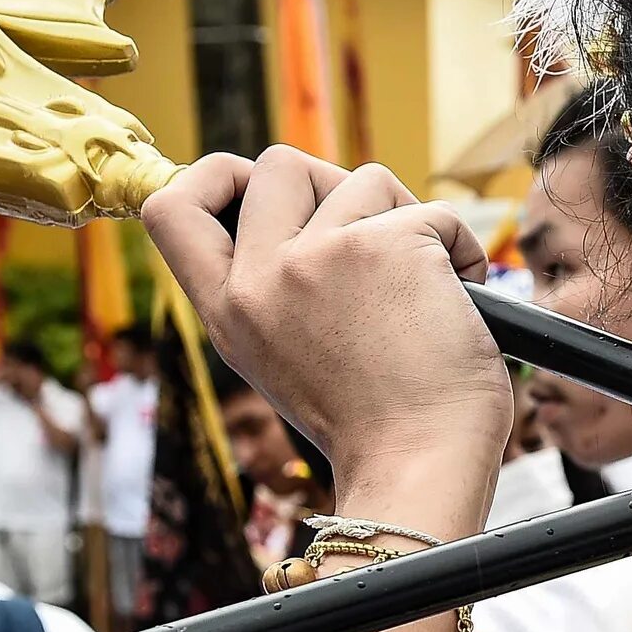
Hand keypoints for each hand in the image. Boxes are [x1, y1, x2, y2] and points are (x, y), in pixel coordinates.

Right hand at [142, 148, 511, 516]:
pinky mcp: (387, 247)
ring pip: (365, 179)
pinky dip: (460, 248)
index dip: (212, 177)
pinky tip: (462, 299)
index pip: (169, 207)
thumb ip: (274, 289)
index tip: (250, 186)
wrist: (421, 468)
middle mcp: (260, 280)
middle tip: (370, 240)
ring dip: (405, 220)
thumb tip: (305, 211)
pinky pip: (436, 212)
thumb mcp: (284, 358)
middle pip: (280, 163)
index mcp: (228, 311)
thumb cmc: (374, 424)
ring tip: (421, 287)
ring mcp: (320, 258)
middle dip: (334, 186)